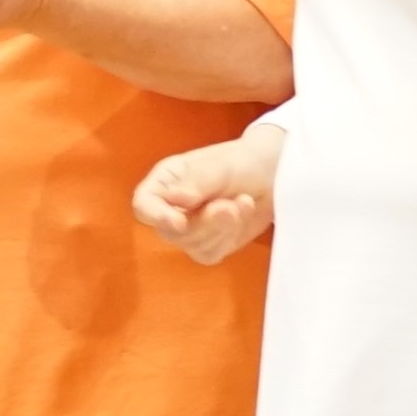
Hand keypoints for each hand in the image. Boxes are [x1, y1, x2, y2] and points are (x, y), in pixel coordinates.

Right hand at [134, 125, 283, 264]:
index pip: (144, 204)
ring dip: (223, 228)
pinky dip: (230, 236)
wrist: (272, 175)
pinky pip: (210, 253)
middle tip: (231, 205)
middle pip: (170, 232)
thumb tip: (176, 199)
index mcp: (165, 182)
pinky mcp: (208, 245)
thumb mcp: (217, 167)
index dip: (157, 216)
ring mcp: (189, 229)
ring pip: (192, 246)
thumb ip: (196, 183)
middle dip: (205, 223)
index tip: (180, 222)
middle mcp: (171, 207)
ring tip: (243, 201)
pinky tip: (243, 213)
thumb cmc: (241, 162)